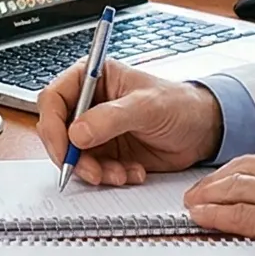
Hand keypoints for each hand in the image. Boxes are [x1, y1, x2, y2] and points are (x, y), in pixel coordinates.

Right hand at [35, 61, 223, 184]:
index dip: (52, 125)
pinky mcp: (106, 152)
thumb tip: (77, 133)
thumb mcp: (147, 106)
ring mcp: (95, 130)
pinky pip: (93, 170)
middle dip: (72, 156)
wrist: (202, 131)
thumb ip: (110, 118)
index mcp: (91, 78)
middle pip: (57, 131)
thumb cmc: (179, 104)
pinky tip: (132, 172)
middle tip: (92, 171)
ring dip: (94, 170)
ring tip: (120, 174)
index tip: (65, 148)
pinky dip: (110, 176)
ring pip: (73, 156)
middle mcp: (87, 104)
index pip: (53, 99)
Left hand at [182, 139, 254, 255]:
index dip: (237, 169)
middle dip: (215, 179)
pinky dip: (215, 215)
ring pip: (235, 188)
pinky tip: (200, 217)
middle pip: (241, 167)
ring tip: (192, 203)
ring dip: (208, 195)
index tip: (224, 178)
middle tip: (197, 189)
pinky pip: (239, 216)